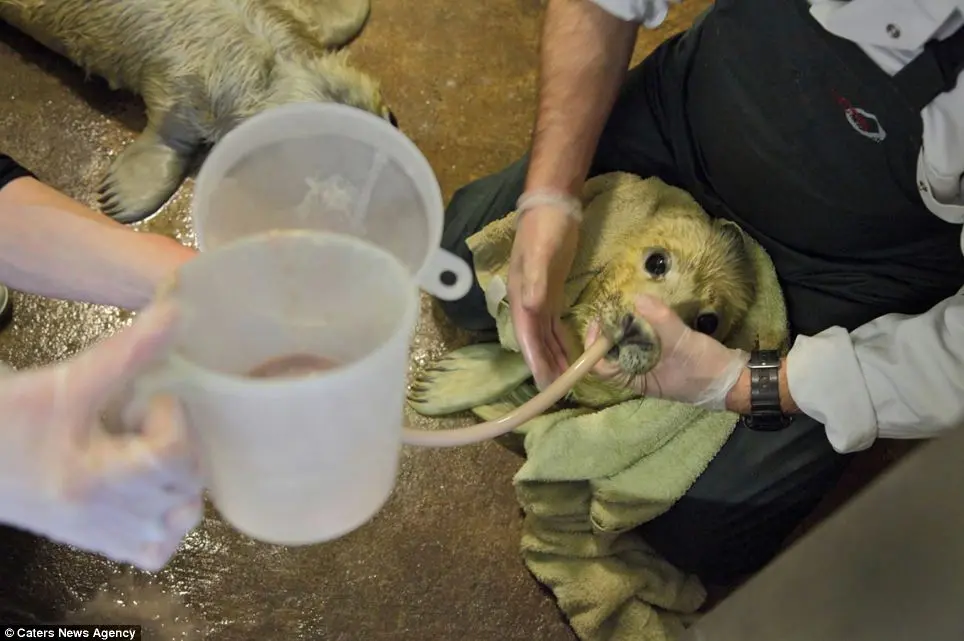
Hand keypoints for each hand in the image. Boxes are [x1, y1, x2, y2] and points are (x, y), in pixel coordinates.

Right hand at [0, 300, 202, 570]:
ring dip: (180, 483)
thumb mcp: (69, 380)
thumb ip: (128, 350)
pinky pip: (156, 549)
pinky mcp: (99, 544)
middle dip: (180, 445)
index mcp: (91, 477)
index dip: (172, 418)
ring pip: (179, 522)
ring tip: (150, 452)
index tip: (149, 400)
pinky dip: (165, 521)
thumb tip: (178, 311)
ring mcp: (104, 537)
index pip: (170, 455)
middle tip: (147, 423)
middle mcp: (103, 516)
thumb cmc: (9, 417)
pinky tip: (148, 489)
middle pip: (186, 488)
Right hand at [508, 203, 580, 389]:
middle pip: (535, 341)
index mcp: (520, 296)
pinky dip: (561, 341)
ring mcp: (540, 299)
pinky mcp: (553, 294)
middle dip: (544, 365)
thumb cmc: (544, 229)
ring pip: (545, 336)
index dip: (534, 359)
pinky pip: (555, 325)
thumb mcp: (540, 251)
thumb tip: (530, 308)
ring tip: (565, 379)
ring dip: (553, 357)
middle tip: (557, 389)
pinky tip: (569, 354)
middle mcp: (527, 302)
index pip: (526, 335)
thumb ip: (535, 279)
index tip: (543, 381)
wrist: (552, 207)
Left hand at [584, 294, 749, 410]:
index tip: (600, 321)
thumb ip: (660, 321)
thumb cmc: (705, 368)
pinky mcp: (666, 359)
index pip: (603, 368)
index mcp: (638, 380)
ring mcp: (653, 368)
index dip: (596, 346)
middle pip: (614, 355)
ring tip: (628, 308)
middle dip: (612, 332)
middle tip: (614, 308)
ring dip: (628, 330)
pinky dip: (644, 330)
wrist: (736, 381)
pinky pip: (646, 344)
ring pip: (631, 348)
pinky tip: (648, 315)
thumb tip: (638, 298)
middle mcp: (641, 376)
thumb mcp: (682, 342)